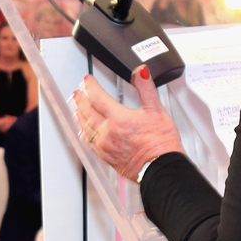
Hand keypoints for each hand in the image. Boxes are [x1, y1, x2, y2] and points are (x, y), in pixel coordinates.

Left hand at [73, 65, 182, 182]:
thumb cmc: (162, 144)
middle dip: (81, 100)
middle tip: (78, 93)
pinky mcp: (107, 157)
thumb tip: (141, 71)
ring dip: (79, 116)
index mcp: (119, 119)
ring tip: (77, 108)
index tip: (88, 81)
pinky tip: (85, 131)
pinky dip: (84, 133)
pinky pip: (90, 143)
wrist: (162, 168)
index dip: (91, 87)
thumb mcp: (157, 110)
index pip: (98, 98)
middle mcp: (108, 133)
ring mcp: (105, 146)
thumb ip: (146, 88)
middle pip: (87, 112)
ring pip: (86, 128)